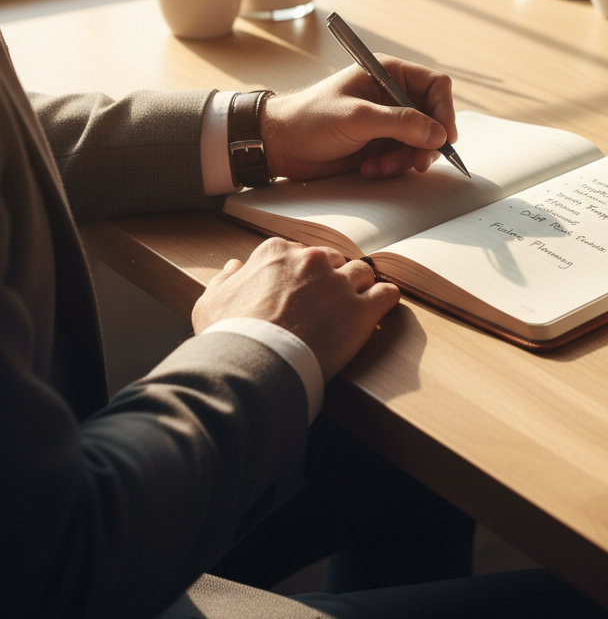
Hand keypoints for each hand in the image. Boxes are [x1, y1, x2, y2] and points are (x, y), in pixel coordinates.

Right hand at [192, 238, 399, 381]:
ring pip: (362, 274)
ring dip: (360, 289)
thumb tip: (235, 266)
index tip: (301, 293)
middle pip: (335, 261)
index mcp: (277, 253)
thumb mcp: (210, 302)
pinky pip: (387, 294)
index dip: (302, 275)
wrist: (252, 366)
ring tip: (353, 308)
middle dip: (332, 280)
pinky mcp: (362, 310)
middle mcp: (312, 260)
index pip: (301, 254)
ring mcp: (339, 283)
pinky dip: (385, 300)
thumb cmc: (228, 337)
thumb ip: (225, 279)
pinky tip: (379, 310)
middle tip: (327, 305)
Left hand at [261, 55, 456, 180]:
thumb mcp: (358, 118)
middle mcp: (392, 96)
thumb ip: (401, 124)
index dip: (444, 111)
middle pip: (432, 118)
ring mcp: (387, 122)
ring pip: (419, 143)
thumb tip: (439, 134)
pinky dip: (391, 167)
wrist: (280, 145)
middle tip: (415, 162)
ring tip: (379, 166)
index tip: (444, 137)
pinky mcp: (379, 144)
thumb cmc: (311, 119)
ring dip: (404, 159)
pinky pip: (402, 158)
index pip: (435, 86)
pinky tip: (369, 168)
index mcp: (388, 74)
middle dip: (424, 143)